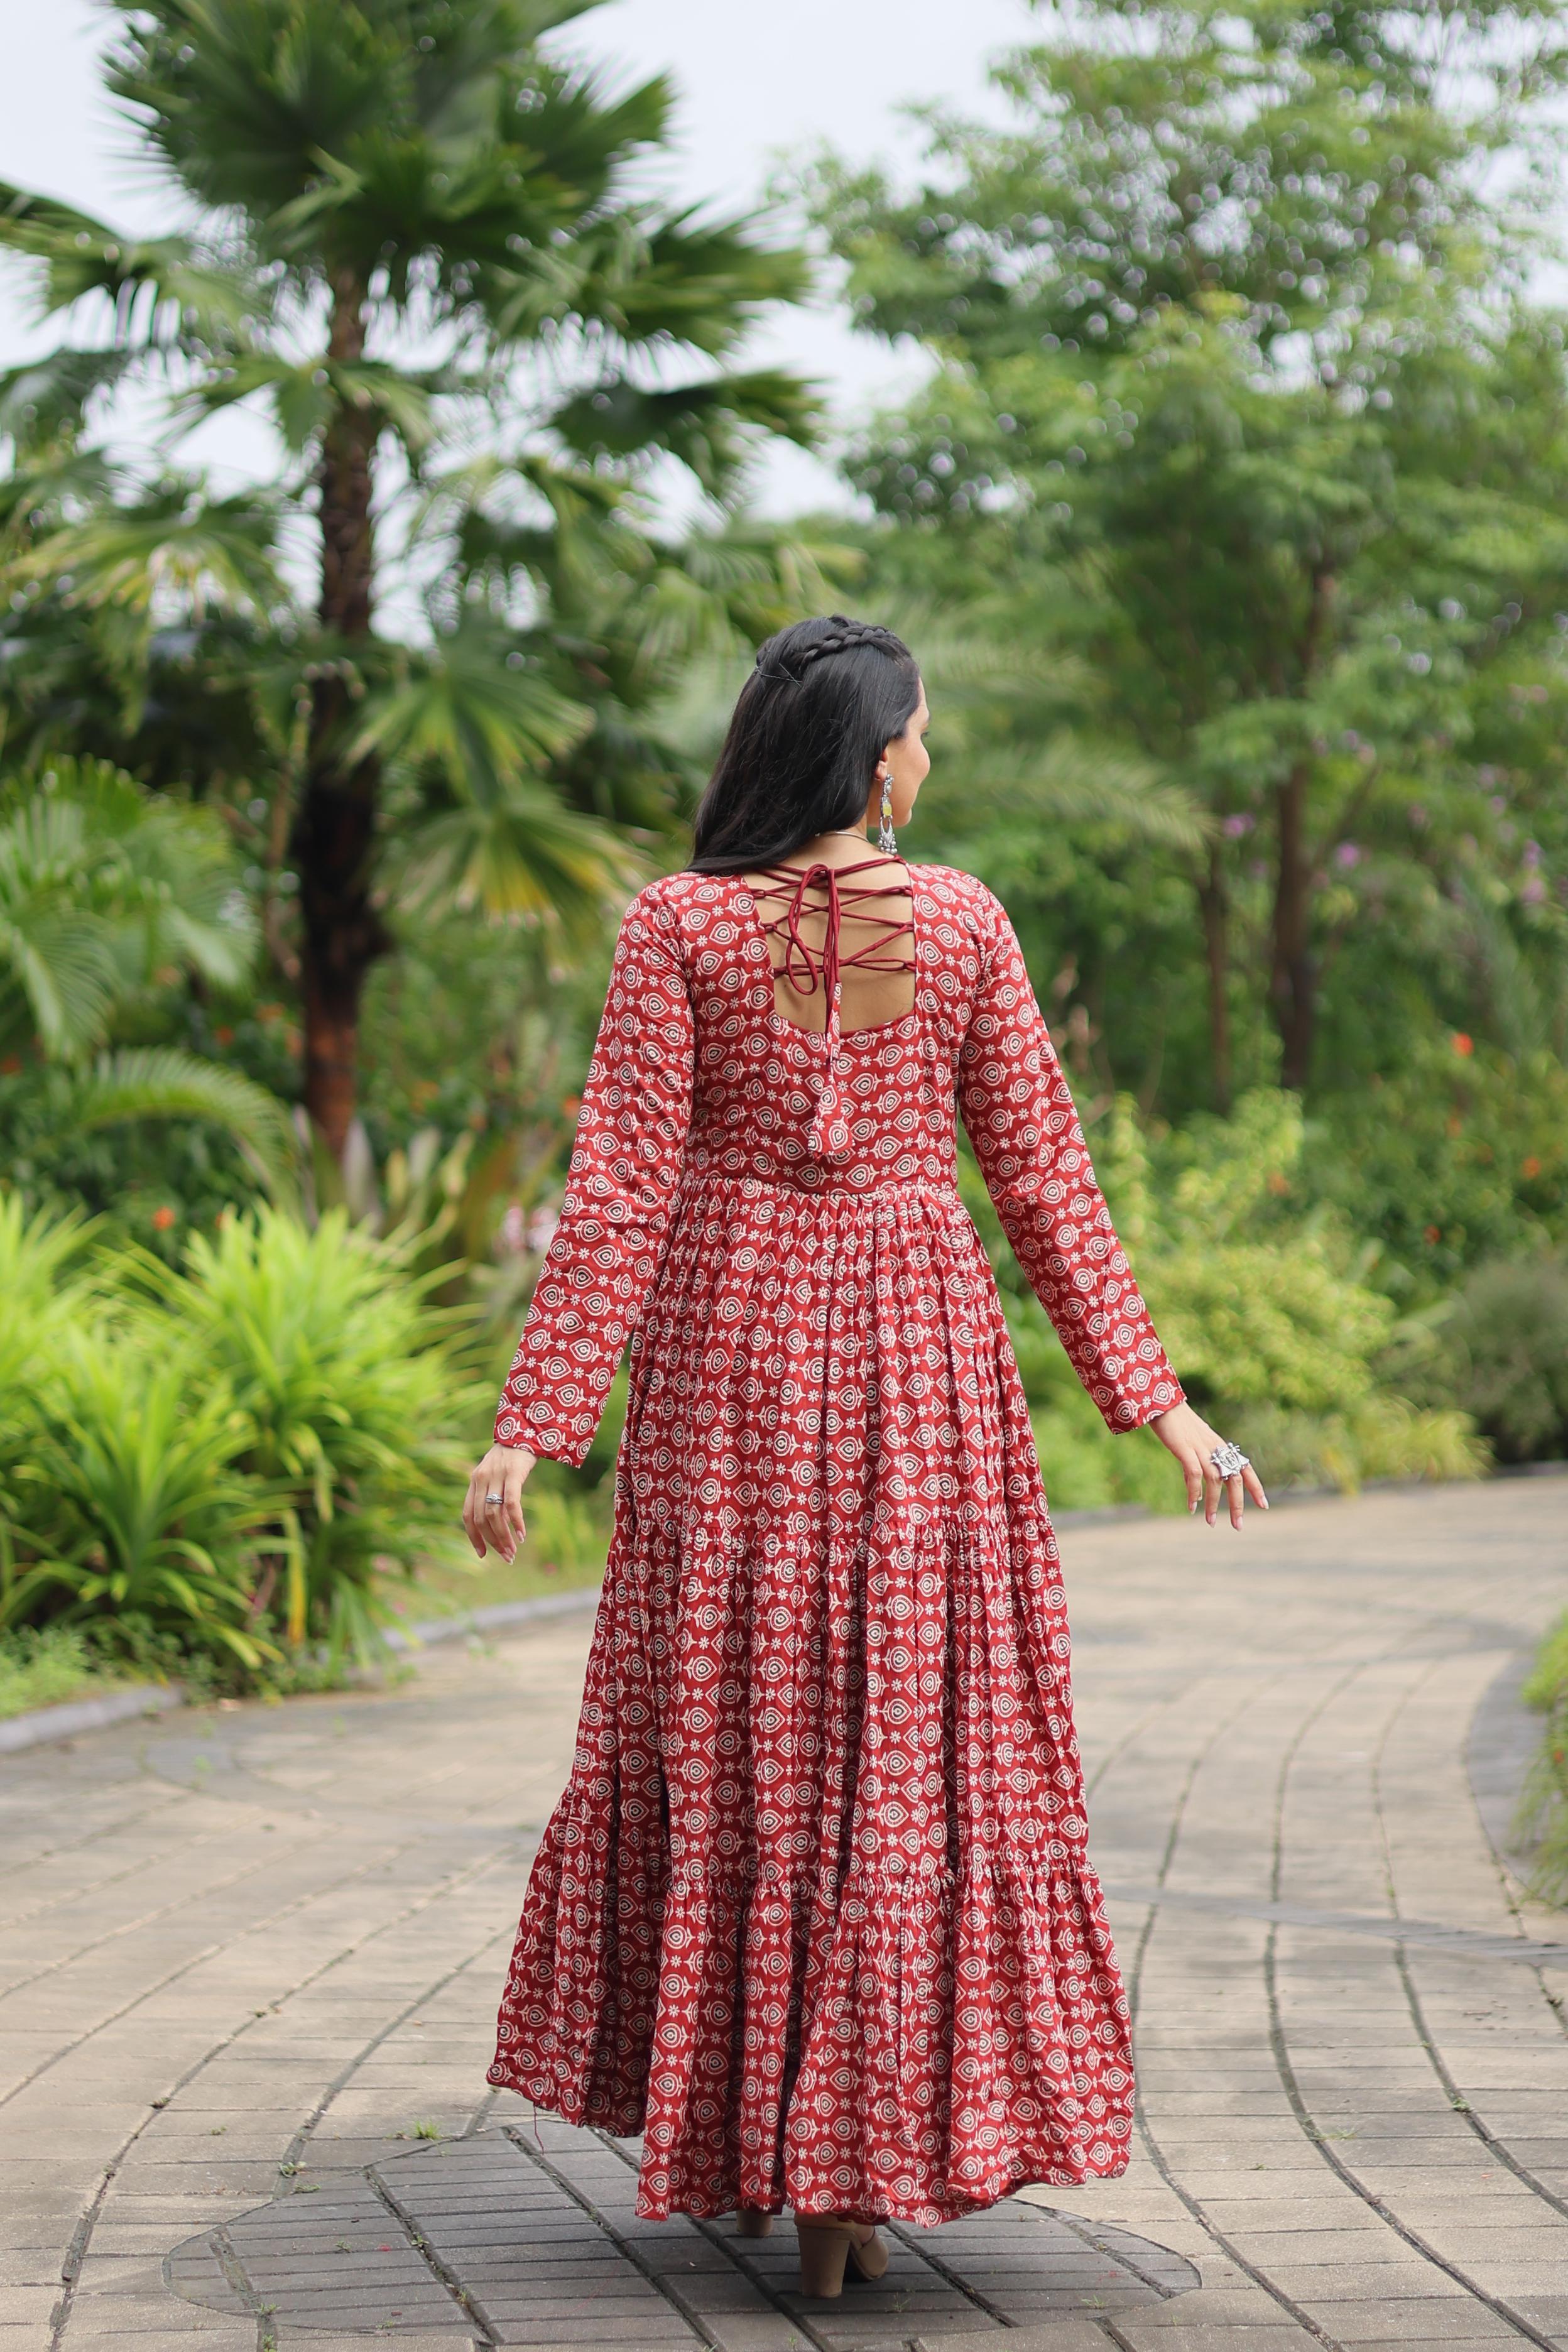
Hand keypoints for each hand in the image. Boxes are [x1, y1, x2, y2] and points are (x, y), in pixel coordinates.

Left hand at [462, 1443, 536, 1561]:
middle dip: (493, 1542)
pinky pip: (511, 1503)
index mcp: (474, 1482)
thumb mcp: (494, 1474)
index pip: (467, 1515)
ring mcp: (496, 1476)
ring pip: (494, 1514)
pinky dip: (516, 1521)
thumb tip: (493, 1524)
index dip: (473, 1537)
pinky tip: (522, 1534)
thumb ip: (489, 1494)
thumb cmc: (511, 1457)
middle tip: (506, 1557)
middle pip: (481, 1519)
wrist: (525, 1431)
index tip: (483, 1554)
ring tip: (514, 1550)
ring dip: (504, 1536)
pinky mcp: (513, 1473)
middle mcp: (481, 1479)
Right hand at [1148, 1400, 1268, 1528]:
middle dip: (1237, 1504)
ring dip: (1213, 1504)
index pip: (1244, 1468)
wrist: (1162, 1403)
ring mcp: (1201, 1447)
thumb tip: (1196, 1495)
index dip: (1256, 1486)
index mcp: (1220, 1446)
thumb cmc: (1176, 1425)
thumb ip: (1195, 1470)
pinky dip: (1194, 1492)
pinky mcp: (1185, 1447)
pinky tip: (1192, 1506)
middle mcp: (1215, 1448)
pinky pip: (1195, 1474)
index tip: (1264, 1505)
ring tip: (1211, 1522)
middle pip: (1234, 1478)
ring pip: (1215, 1480)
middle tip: (1238, 1526)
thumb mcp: (1191, 1447)